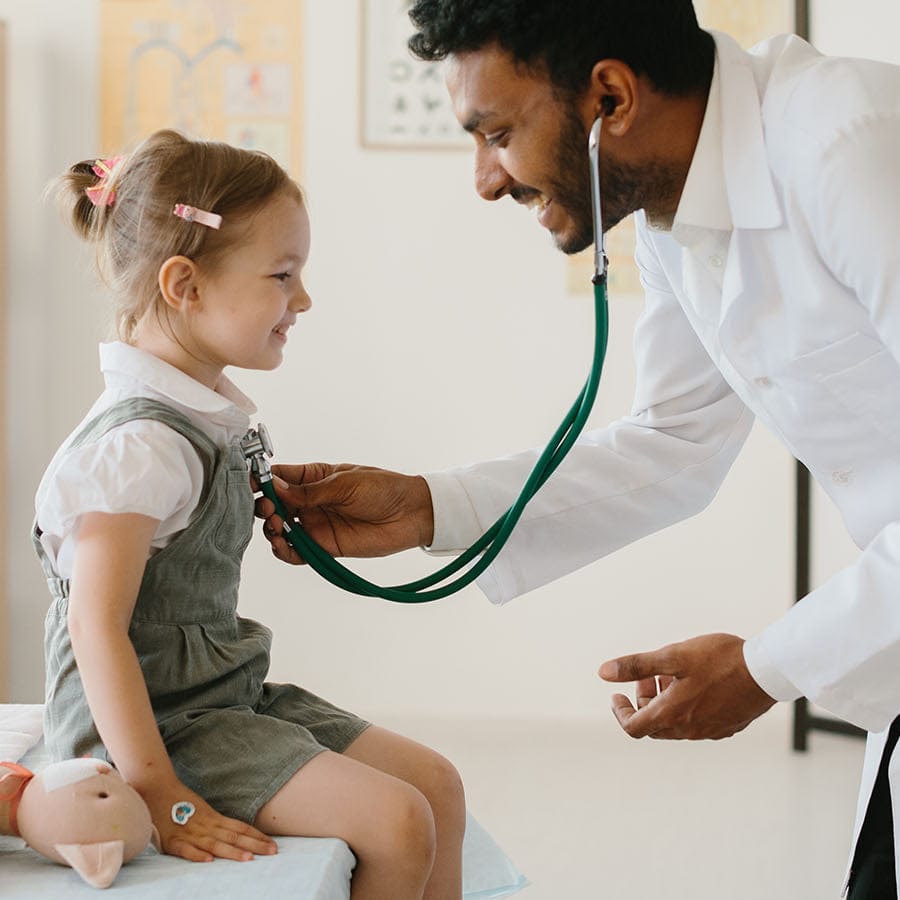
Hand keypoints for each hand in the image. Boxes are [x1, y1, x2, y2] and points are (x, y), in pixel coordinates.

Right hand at [144, 784, 276, 862]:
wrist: (157, 788)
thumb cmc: (179, 801)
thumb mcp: (202, 810)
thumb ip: (215, 822)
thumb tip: (235, 831)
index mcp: (213, 818)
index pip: (241, 827)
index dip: (257, 835)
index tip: (273, 844)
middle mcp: (206, 825)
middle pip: (234, 837)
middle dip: (254, 845)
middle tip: (273, 852)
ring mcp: (190, 833)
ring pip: (215, 844)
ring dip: (232, 852)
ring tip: (249, 859)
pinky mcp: (172, 841)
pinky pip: (186, 850)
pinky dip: (197, 855)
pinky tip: (209, 861)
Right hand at [254, 463, 434, 563]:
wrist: (411, 514)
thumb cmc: (383, 489)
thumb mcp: (344, 483)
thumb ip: (309, 491)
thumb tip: (274, 487)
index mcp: (314, 477)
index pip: (279, 477)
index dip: (262, 479)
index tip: (250, 482)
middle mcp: (310, 501)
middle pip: (274, 504)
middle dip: (263, 505)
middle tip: (267, 507)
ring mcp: (315, 524)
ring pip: (280, 528)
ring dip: (270, 528)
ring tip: (275, 525)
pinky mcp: (324, 546)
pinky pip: (297, 552)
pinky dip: (284, 550)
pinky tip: (281, 544)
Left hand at [598, 633, 775, 739]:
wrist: (768, 670)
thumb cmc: (720, 660)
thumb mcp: (672, 656)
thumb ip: (637, 665)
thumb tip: (604, 673)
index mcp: (673, 715)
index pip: (634, 727)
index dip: (620, 711)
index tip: (616, 693)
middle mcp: (690, 729)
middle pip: (654, 725)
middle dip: (643, 701)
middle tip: (647, 676)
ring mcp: (710, 730)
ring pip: (676, 724)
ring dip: (665, 702)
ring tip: (670, 674)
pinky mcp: (728, 726)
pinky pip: (697, 722)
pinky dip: (686, 706)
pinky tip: (696, 682)